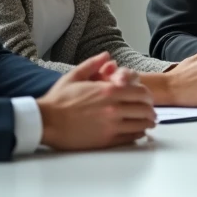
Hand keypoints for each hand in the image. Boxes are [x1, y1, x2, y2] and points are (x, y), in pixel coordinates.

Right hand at [37, 53, 156, 150]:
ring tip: (147, 122)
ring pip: (141, 124)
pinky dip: (138, 134)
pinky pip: (131, 138)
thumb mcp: (74, 76)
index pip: (141, 92)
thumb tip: (107, 56)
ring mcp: (111, 125)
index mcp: (108, 91)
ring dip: (147, 123)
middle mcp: (114, 108)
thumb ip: (93, 64)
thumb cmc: (58, 100)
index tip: (146, 98)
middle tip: (150, 111)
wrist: (46, 121)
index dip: (147, 96)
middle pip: (145, 109)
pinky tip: (136, 132)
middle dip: (150, 110)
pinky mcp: (106, 140)